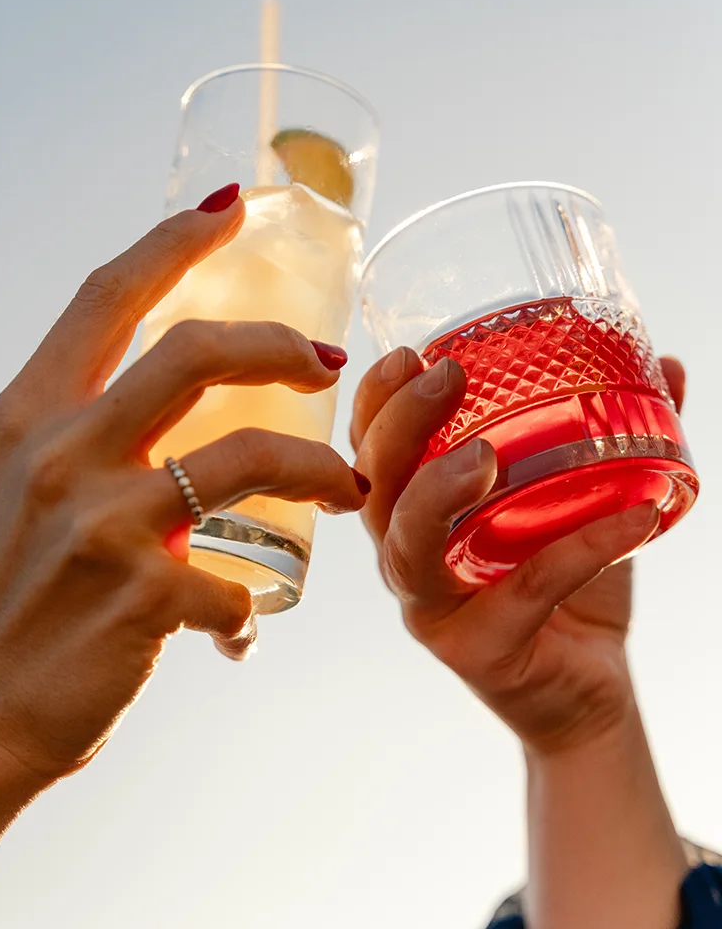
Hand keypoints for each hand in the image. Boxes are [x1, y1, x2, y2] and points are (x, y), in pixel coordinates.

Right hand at [0, 192, 366, 785]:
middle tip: (328, 359)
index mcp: (27, 417)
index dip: (174, 240)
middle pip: (196, 351)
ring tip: (347, 489)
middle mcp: (60, 453)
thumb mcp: (17, 490)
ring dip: (319, 469)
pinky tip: (238, 633)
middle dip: (280, 345)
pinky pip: (238, 587)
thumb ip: (81, 440)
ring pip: (253, 456)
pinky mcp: (144, 596)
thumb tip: (171, 418)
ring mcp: (103, 522)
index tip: (230, 208)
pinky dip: (247, 612)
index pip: (107, 297)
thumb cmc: (1, 598)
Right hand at [352, 348, 684, 755]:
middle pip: (375, 490)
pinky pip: (526, 591)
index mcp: (415, 514)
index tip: (411, 354)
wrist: (588, 684)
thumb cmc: (567, 583)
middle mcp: (408, 559)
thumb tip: (668, 366)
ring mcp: (434, 610)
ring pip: (409, 549)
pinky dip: (580, 548)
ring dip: (436, 494)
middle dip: (398, 428)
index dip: (376, 401)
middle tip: (446, 378)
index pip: (371, 450)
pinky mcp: (478, 651)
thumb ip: (614, 431)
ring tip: (484, 456)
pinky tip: (637, 515)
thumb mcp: (581, 497)